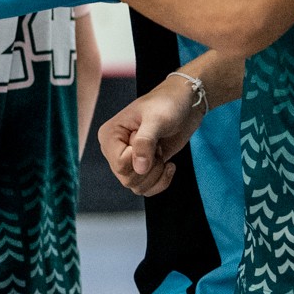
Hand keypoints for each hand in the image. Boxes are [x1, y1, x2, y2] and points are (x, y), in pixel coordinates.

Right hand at [97, 75, 204, 196]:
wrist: (184, 104)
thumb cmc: (168, 104)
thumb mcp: (157, 119)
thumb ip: (145, 142)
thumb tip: (138, 169)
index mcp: (109, 135)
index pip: (120, 164)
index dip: (141, 158)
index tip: (151, 139)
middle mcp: (114, 150)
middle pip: (127, 179)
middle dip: (150, 168)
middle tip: (159, 147)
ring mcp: (128, 160)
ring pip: (137, 187)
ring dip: (156, 175)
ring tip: (162, 154)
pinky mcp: (142, 167)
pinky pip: (147, 189)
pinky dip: (161, 182)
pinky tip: (169, 165)